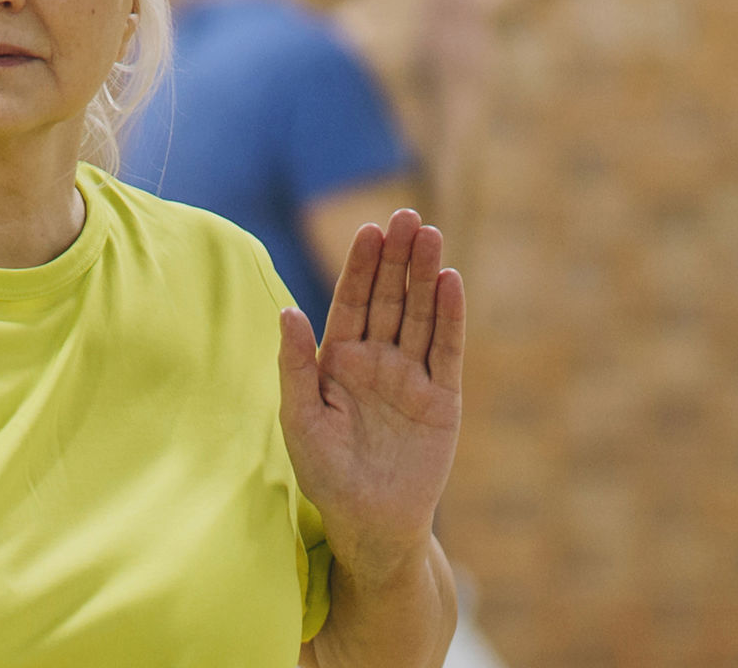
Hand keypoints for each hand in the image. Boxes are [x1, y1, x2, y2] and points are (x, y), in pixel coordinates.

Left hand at [278, 209, 464, 580]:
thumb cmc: (325, 473)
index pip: (351, 302)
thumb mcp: (299, 418)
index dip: (361, 266)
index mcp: (337, 360)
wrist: (369, 521)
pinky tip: (450, 283)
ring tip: (431, 235)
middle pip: (389, 299)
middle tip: (408, 215)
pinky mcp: (442, 399)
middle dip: (397, 258)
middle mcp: (376, 361)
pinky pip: (446, 351)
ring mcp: (411, 377)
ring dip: (425, 276)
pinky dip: (449, 318)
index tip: (370, 229)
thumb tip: (286, 311)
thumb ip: (294, 366)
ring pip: (419, 316)